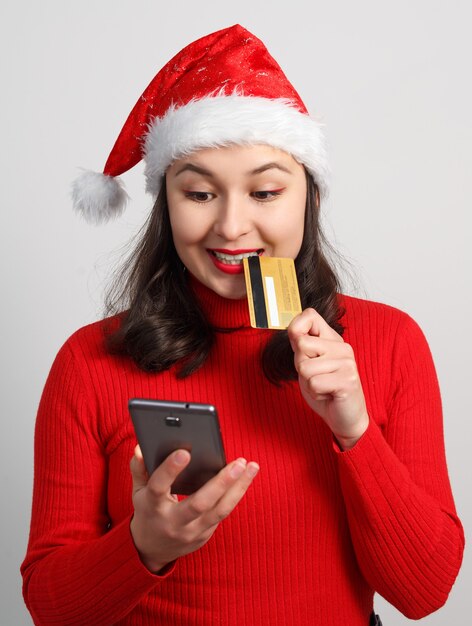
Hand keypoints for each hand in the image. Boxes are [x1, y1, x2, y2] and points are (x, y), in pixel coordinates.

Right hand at [130, 446, 258, 571]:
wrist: (152, 550)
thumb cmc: (148, 511)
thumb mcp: (138, 491)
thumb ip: (139, 469)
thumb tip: (140, 447)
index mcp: (152, 507)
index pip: (159, 487)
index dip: (170, 470)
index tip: (185, 452)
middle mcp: (173, 522)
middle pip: (199, 503)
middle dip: (221, 482)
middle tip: (239, 462)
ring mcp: (191, 531)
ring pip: (219, 510)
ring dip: (239, 487)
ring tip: (251, 466)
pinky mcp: (205, 535)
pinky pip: (223, 513)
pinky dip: (236, 494)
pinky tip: (246, 477)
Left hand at [288, 308, 368, 448]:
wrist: (346, 418)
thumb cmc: (325, 390)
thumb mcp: (308, 364)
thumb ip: (302, 346)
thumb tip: (292, 329)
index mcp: (333, 339)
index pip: (310, 315)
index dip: (296, 328)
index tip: (300, 347)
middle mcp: (342, 347)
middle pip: (301, 344)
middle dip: (300, 365)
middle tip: (316, 376)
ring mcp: (347, 363)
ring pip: (305, 367)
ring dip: (308, 382)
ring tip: (323, 387)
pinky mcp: (348, 380)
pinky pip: (313, 383)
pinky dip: (315, 393)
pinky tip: (328, 395)